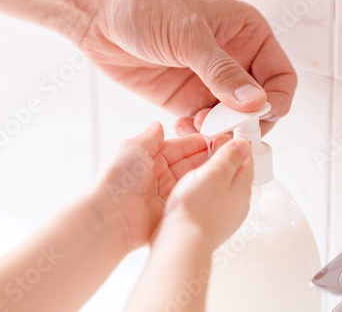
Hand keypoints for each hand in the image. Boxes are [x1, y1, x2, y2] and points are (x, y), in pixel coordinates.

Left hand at [78, 0, 296, 135]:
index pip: (281, 76)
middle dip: (248, 121)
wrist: (102, 18)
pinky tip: (185, 128)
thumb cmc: (146, 6)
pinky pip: (204, 126)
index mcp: (247, 35)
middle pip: (260, 104)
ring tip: (202, 127)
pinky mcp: (186, 100)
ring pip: (232, 120)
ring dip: (222, 131)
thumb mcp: (189, 34)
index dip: (276, 99)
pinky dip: (200, 134)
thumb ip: (222, 71)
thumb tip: (255, 102)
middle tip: (228, 129)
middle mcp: (233, 62)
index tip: (259, 115)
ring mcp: (209, 83)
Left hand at [91, 122, 227, 250]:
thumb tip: (157, 125)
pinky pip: (191, 197)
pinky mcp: (172, 210)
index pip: (179, 147)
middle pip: (189, 163)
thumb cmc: (117, 180)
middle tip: (229, 149)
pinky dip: (204, 190)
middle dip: (208, 155)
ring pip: (193, 179)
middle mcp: (159, 176)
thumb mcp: (132, 147)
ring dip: (209, 172)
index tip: (216, 137)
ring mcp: (166, 194)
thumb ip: (150, 137)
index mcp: (149, 158)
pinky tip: (218, 184)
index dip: (197, 142)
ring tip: (228, 163)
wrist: (112, 216)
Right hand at [162, 138, 253, 248]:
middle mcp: (239, 204)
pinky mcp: (211, 225)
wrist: (183, 242)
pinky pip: (212, 202)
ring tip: (197, 169)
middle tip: (209, 149)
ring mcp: (226, 217)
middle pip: (235, 176)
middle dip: (224, 161)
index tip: (222, 138)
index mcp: (243, 188)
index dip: (235, 147)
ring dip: (213, 177)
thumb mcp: (215, 173)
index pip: (246, 161)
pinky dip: (205, 192)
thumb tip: (244, 144)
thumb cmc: (197, 207)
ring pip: (223, 189)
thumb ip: (230, 157)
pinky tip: (193, 192)